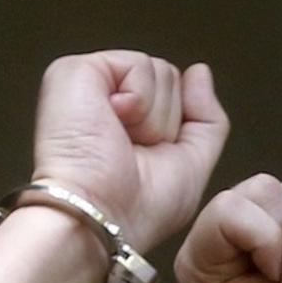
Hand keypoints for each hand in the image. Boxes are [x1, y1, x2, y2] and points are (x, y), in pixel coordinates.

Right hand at [32, 50, 229, 251]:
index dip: (178, 131)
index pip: (178, 98)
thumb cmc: (136, 210)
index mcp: (130, 124)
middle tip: (132, 152)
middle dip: (166, 123)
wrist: (99, 217)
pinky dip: (138, 101)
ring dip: (152, 118)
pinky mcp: (75, 71)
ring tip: (119, 143)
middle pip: (172, 81)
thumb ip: (206, 118)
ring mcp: (91, 84)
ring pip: (161, 73)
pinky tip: (111, 123)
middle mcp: (108, 101)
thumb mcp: (192, 166)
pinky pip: (139, 65)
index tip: (151, 162)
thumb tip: (199, 72)